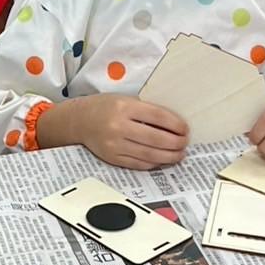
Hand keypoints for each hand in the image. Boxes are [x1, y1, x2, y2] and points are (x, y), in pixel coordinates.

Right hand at [51, 94, 187, 169]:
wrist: (79, 121)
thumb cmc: (105, 108)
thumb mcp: (125, 100)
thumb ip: (146, 111)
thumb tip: (174, 125)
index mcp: (124, 108)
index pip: (158, 117)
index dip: (176, 124)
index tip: (185, 129)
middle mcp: (119, 126)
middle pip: (156, 139)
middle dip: (176, 143)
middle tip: (184, 143)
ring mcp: (115, 144)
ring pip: (150, 154)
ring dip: (169, 156)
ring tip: (179, 154)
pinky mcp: (112, 158)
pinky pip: (138, 163)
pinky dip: (154, 163)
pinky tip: (162, 159)